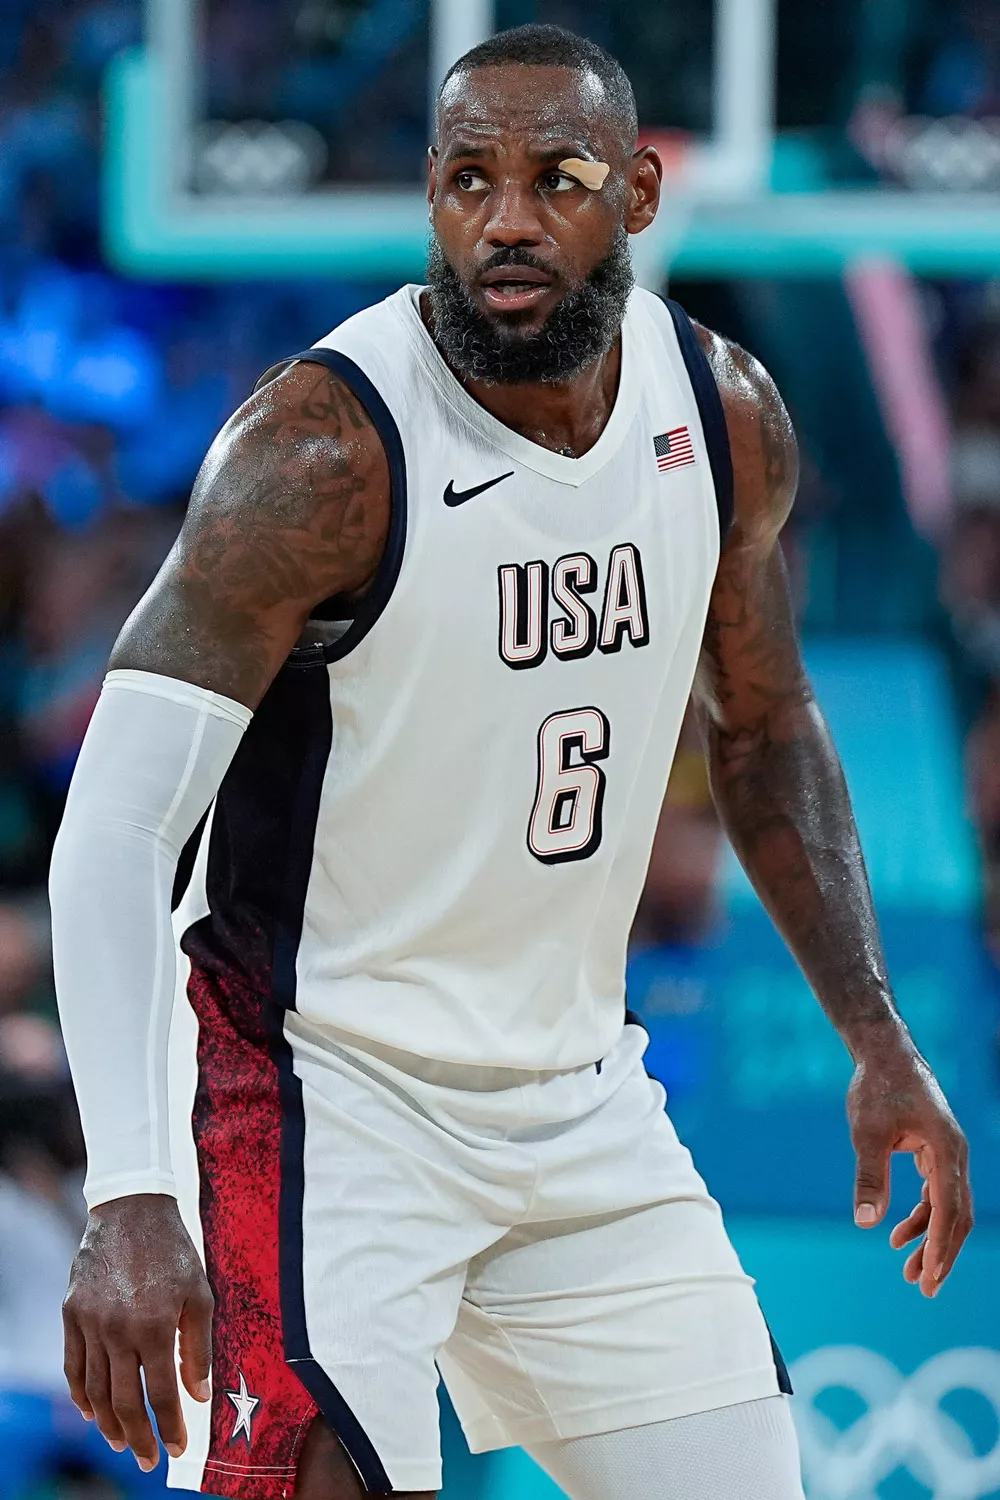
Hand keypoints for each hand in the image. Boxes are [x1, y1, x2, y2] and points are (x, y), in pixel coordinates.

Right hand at [63, 1194, 213, 1469]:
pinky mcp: (71, 1314)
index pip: (161, 1394)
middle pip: (124, 1402)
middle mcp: (117, 1331)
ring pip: (96, 1390)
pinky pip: (73, 1366)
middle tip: (147, 1461)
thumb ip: (199, 1349)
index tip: (177, 1449)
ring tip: (121, 1442)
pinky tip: (91, 1412)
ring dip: (108, 1423)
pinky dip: (81, 1394)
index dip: (170, 1426)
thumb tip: (199, 1397)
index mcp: (154, 1327)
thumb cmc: (173, 1251)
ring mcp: (89, 1324)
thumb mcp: (200, 1294)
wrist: (131, 1209)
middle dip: (138, 1437)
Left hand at [848, 1041, 972, 1296]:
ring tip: (907, 1270)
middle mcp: (955, 1155)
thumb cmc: (876, 1088)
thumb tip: (864, 1222)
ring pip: (946, 1207)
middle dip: (941, 1253)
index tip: (929, 1279)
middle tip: (924, 1289)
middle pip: (956, 1215)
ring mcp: (947, 1153)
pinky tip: (898, 1234)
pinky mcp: (934, 1151)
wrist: (884, 1052)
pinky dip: (921, 1216)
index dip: (940, 1248)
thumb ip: (870, 1177)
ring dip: (930, 1238)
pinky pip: (935, 1193)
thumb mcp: (867, 1133)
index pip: (949, 1210)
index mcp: (947, 1150)